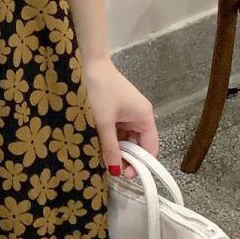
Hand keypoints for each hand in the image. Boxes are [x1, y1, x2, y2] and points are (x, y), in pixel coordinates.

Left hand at [84, 57, 157, 180]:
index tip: (125, 174)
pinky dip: (111, 138)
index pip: (150, 148)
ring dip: (117, 148)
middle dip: (127, 157)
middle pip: (138, 144)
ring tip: (104, 159)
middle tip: (112, 169)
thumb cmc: (101, 91)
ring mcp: (128, 113)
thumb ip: (110, 147)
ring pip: (126, 138)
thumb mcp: (104, 121)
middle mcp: (140, 116)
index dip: (140, 164)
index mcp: (144, 117)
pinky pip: (118, 130)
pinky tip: (101, 146)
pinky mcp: (116, 110)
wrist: (89, 64)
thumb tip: (116, 172)